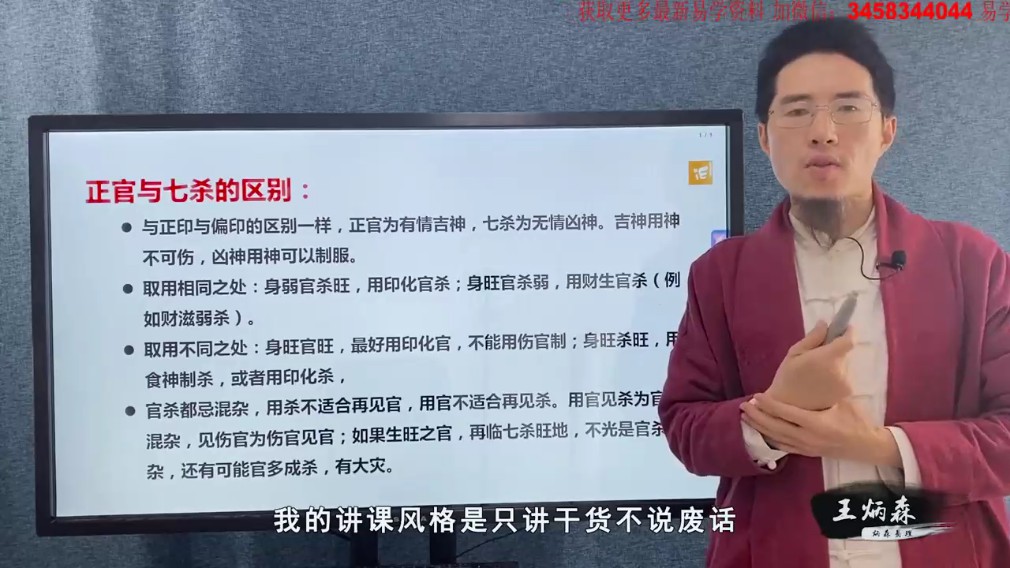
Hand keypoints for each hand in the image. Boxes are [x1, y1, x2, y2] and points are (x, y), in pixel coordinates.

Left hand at [740, 393, 900, 466]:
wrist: (867, 446)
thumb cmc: (857, 420)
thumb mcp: (842, 402)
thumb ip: (826, 389)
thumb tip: (819, 366)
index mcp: (816, 423)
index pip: (786, 413)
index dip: (769, 404)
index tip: (756, 396)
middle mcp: (808, 437)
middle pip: (775, 427)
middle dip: (757, 417)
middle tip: (743, 406)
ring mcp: (806, 447)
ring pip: (777, 438)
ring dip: (760, 428)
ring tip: (746, 418)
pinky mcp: (807, 452)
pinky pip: (784, 447)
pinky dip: (771, 438)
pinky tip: (762, 432)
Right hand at [765, 321, 854, 410]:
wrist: (787, 407)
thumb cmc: (787, 377)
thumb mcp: (794, 353)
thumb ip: (813, 338)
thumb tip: (825, 323)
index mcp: (828, 358)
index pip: (849, 340)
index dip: (848, 331)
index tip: (843, 327)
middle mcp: (841, 370)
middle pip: (845, 353)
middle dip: (835, 350)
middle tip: (818, 355)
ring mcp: (846, 383)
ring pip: (845, 365)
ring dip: (835, 364)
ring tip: (817, 373)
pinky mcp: (846, 393)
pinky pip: (844, 377)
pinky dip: (836, 376)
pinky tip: (821, 383)